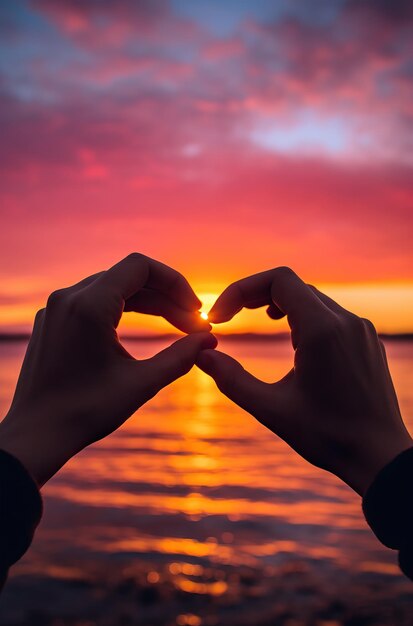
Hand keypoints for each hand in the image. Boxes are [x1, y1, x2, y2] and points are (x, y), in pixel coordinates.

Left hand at [0, 253, 215, 485]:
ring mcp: (56, 308)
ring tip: (178, 327)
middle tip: (194, 326)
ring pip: (113, 289)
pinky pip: (93, 302)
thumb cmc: (85, 412)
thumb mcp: (141, 384)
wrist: (35, 436)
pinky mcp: (52, 321)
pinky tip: (142, 332)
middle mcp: (69, 297)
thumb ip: (180, 357)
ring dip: (148, 304)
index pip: (141, 267)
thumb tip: (210, 341)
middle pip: (129, 278)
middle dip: (166, 298)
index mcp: (89, 305)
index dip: (175, 282)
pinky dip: (123, 311)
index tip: (196, 309)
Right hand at [197, 267, 411, 494]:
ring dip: (281, 304)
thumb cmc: (327, 436)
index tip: (221, 316)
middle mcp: (346, 321)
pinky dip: (305, 317)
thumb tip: (199, 355)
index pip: (277, 279)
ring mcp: (361, 329)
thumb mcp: (271, 409)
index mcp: (322, 330)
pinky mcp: (367, 341)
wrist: (380, 456)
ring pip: (313, 298)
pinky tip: (295, 342)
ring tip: (260, 323)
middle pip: (293, 285)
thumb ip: (231, 379)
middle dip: (256, 295)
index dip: (242, 289)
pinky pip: (332, 314)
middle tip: (230, 318)